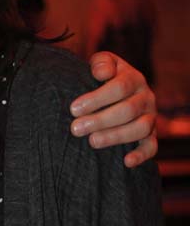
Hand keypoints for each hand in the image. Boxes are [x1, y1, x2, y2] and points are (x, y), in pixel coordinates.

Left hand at [70, 52, 156, 167]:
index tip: (73, 109)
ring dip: (116, 136)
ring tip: (92, 142)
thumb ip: (101, 63)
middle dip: (100, 120)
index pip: (120, 87)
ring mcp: (150, 117)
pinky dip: (141, 155)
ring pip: (141, 128)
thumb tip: (102, 73)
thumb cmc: (103, 78)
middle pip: (128, 110)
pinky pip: (152, 147)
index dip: (97, 98)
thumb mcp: (102, 64)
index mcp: (134, 78)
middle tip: (76, 128)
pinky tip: (126, 162)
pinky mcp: (150, 135)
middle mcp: (146, 97)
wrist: (116, 91)